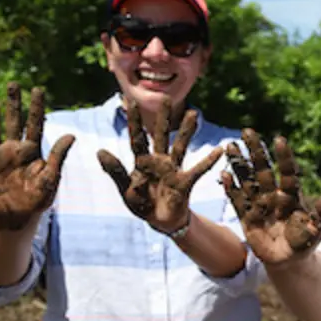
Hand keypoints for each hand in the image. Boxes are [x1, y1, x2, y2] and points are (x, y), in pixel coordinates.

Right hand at [0, 83, 73, 230]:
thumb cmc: (39, 199)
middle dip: (13, 103)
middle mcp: (14, 149)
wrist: (21, 216)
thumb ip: (58, 156)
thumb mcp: (52, 178)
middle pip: (13, 121)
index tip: (38, 89)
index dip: (36, 107)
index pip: (35, 124)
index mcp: (33, 151)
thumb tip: (72, 135)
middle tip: (13, 83)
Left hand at [98, 98, 221, 233]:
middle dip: (162, 117)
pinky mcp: (185, 181)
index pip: (137, 138)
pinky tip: (219, 150)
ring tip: (192, 114)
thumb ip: (115, 171)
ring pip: (180, 146)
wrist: (161, 222)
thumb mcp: (125, 190)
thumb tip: (100, 151)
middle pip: (160, 135)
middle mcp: (158, 161)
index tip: (130, 102)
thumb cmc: (142, 204)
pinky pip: (198, 169)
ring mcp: (173, 169)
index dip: (133, 121)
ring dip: (186, 131)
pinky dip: (208, 160)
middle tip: (165, 98)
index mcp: (141, 162)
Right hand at [220, 129, 320, 264]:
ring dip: (239, 164)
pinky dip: (231, 189)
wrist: (289, 260)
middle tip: (247, 132)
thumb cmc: (306, 242)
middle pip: (264, 170)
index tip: (279, 140)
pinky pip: (238, 201)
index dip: (283, 157)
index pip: (287, 172)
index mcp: (292, 195)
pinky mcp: (248, 217)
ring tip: (230, 146)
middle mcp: (274, 195)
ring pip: (248, 180)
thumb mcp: (317, 229)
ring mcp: (260, 205)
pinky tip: (224, 175)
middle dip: (256, 152)